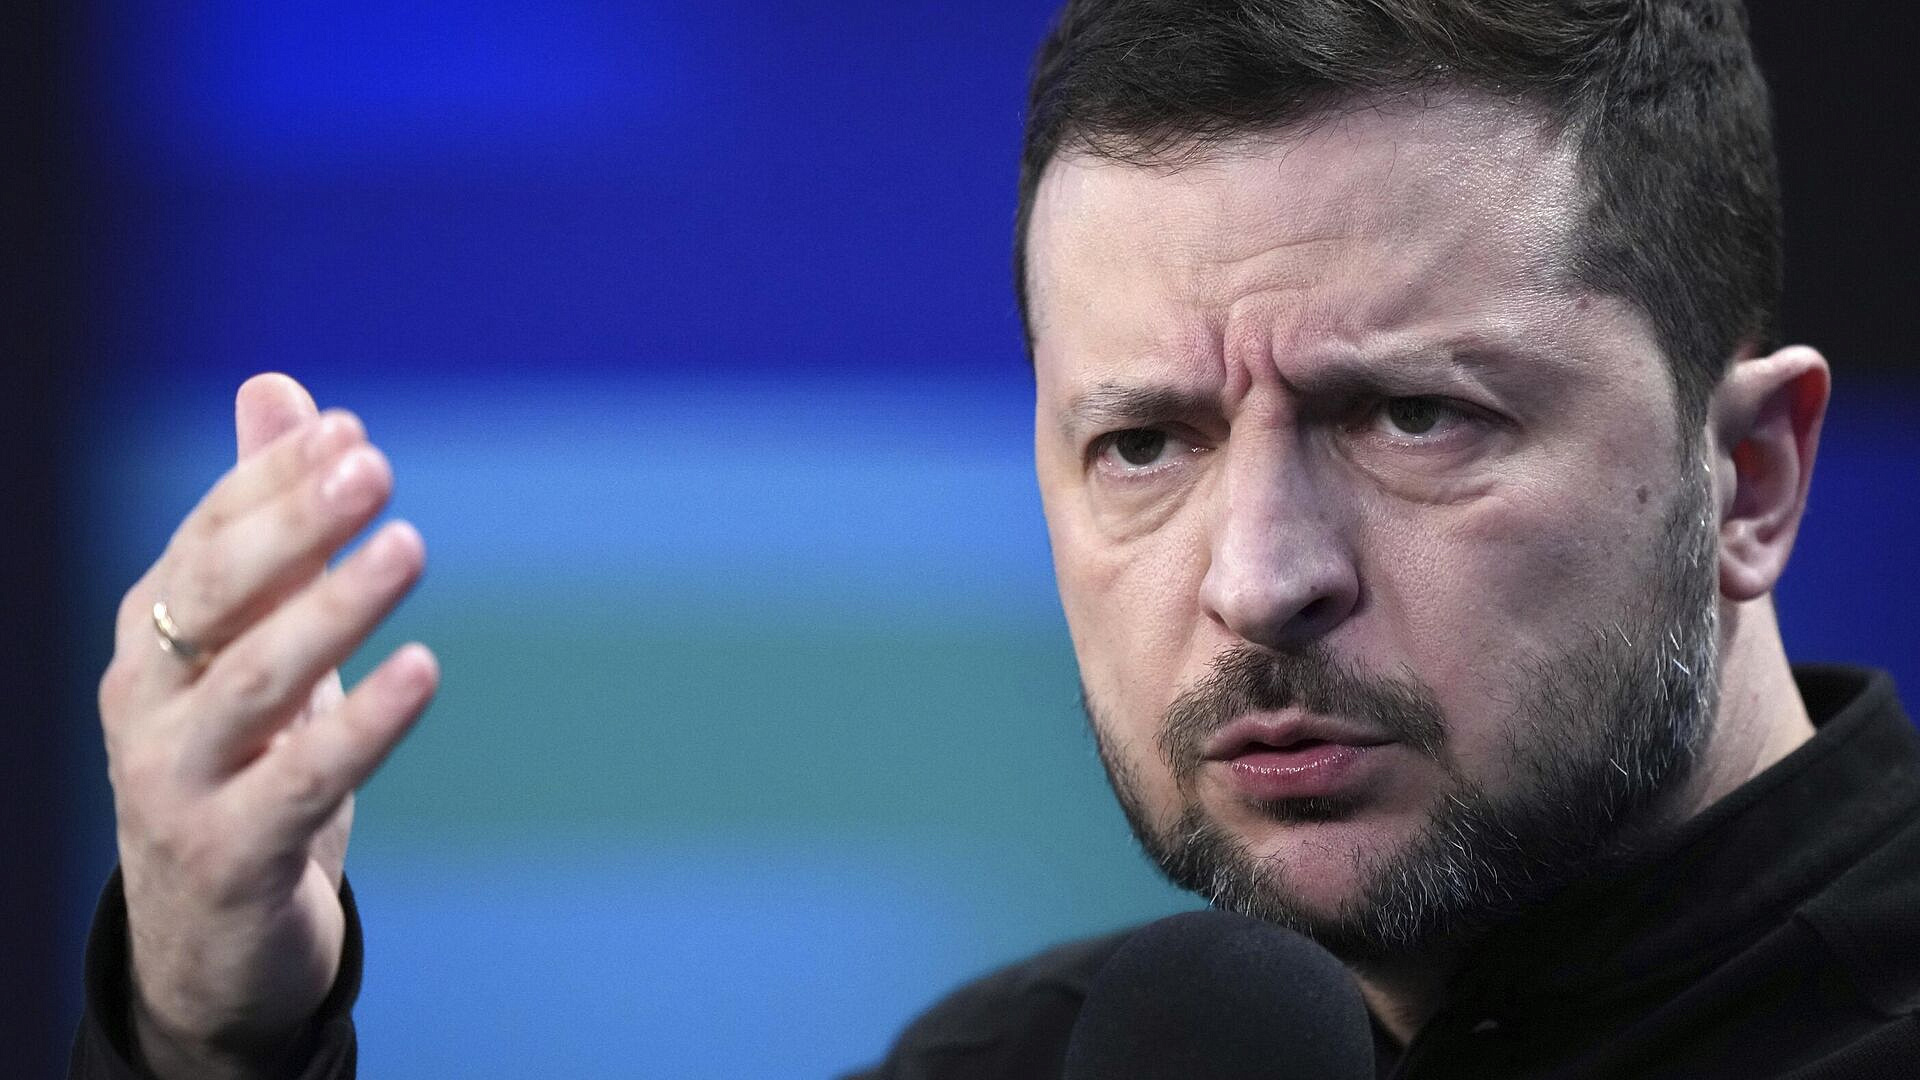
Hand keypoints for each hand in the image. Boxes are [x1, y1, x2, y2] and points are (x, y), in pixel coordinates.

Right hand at [98, 373, 438, 1078]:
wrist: (206, 941)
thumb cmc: (243, 767)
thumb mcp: (256, 642)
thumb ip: (270, 525)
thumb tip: (281, 389)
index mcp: (154, 637)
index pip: (206, 536)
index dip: (272, 480)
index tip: (351, 430)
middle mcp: (147, 699)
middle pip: (214, 593)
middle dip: (292, 523)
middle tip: (374, 468)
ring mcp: (177, 781)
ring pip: (255, 680)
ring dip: (334, 608)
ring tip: (409, 546)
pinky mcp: (229, 854)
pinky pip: (303, 779)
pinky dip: (366, 724)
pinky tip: (424, 670)